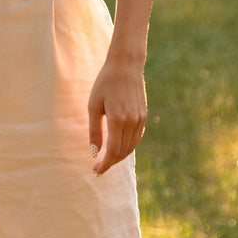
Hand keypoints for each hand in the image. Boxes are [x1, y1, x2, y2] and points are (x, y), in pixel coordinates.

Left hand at [88, 56, 145, 175]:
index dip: (105, 164)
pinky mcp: (143, 116)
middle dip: (110, 163)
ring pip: (131, 147)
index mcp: (118, 120)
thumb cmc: (105, 83)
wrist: (126, 66)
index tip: (96, 171)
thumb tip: (94, 151)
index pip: (113, 151)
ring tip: (106, 159)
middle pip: (122, 152)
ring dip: (119, 156)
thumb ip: (95, 130)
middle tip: (98, 167)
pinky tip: (118, 147)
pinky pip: (136, 138)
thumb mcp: (93, 105)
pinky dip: (128, 147)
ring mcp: (140, 119)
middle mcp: (132, 122)